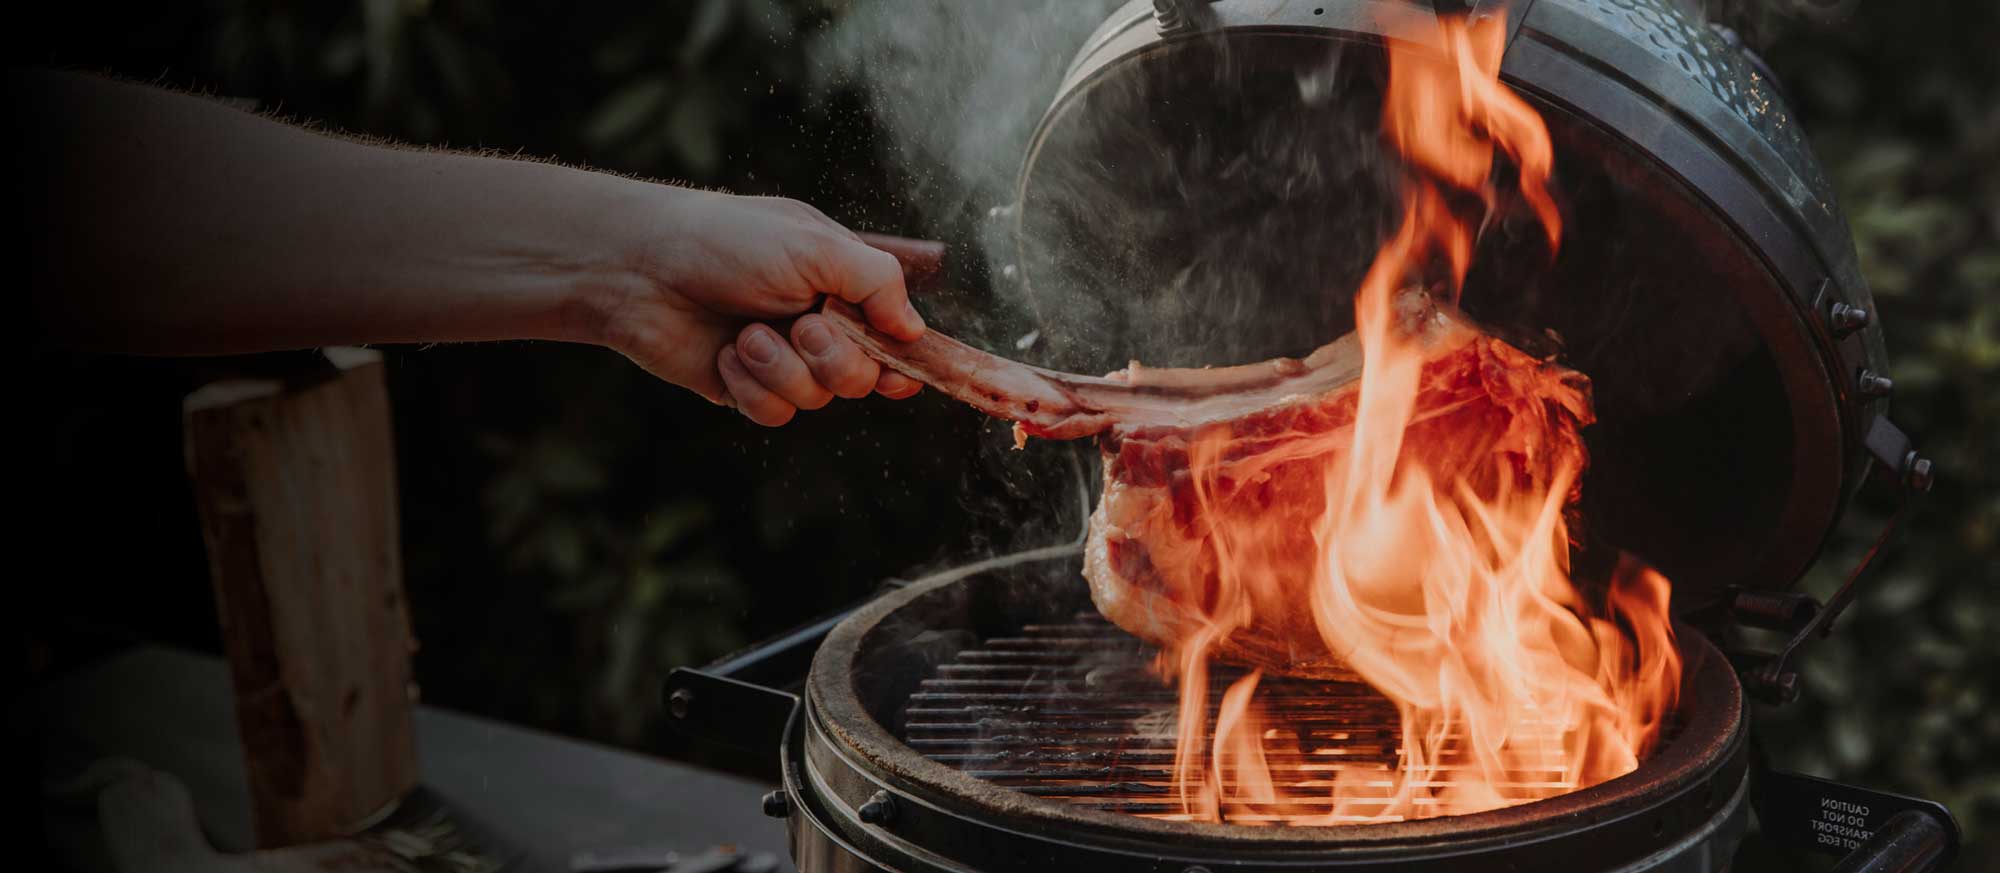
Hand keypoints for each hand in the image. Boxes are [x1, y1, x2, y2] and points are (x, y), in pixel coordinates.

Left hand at [597, 188, 927, 424]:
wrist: (643, 268)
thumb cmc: (728, 241)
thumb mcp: (816, 245)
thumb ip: (877, 281)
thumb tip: (914, 331)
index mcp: (841, 285)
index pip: (895, 334)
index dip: (904, 359)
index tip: (899, 370)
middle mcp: (817, 324)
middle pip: (864, 377)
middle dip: (837, 359)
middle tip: (804, 327)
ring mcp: (782, 360)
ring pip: (818, 399)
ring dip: (784, 370)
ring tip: (747, 335)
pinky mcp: (745, 389)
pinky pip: (775, 413)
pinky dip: (753, 388)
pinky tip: (727, 356)